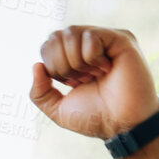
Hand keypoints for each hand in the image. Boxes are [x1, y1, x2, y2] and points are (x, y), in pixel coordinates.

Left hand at [29, 25, 158, 140]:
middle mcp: (88, 45)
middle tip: (82, 80)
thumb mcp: (57, 109)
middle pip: (55, 36)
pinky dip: (92, 57)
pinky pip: (90, 36)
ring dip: (76, 61)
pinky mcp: (120, 39)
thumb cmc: (95, 118)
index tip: (73, 84)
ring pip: (71, 33)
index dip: (53, 67)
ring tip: (95, 75)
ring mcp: (105, 40)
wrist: (121, 125)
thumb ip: (40, 92)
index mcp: (74, 57)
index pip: (48, 45)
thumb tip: (37, 65)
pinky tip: (107, 69)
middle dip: (62, 64)